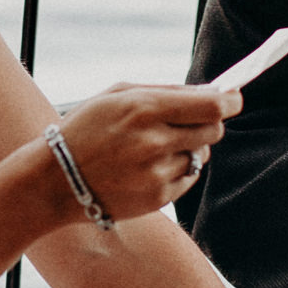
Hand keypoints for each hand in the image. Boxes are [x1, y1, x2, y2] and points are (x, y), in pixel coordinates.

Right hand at [54, 85, 239, 221]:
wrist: (54, 181)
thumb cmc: (86, 129)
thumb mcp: (117, 95)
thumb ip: (166, 90)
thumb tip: (211, 90)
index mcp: (145, 109)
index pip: (212, 105)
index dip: (230, 100)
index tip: (233, 97)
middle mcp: (155, 142)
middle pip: (214, 130)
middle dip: (208, 122)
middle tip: (190, 120)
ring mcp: (158, 173)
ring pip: (201, 154)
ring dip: (190, 146)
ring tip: (157, 145)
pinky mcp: (159, 198)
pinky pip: (189, 177)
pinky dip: (179, 168)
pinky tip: (150, 165)